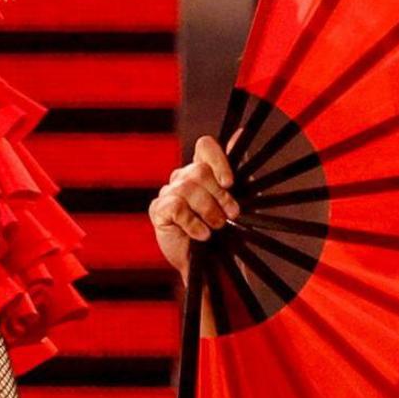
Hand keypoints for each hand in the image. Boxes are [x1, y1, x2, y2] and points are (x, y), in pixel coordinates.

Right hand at [149, 133, 239, 277]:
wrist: (212, 265)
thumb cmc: (226, 230)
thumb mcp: (240, 198)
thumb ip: (239, 167)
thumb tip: (240, 132)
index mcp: (203, 169)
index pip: (205, 146)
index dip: (218, 160)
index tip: (230, 182)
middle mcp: (183, 177)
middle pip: (199, 170)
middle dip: (220, 195)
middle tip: (231, 215)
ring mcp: (168, 192)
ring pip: (188, 189)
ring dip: (208, 212)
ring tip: (216, 228)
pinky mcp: (158, 210)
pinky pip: (175, 207)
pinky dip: (192, 223)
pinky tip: (201, 235)